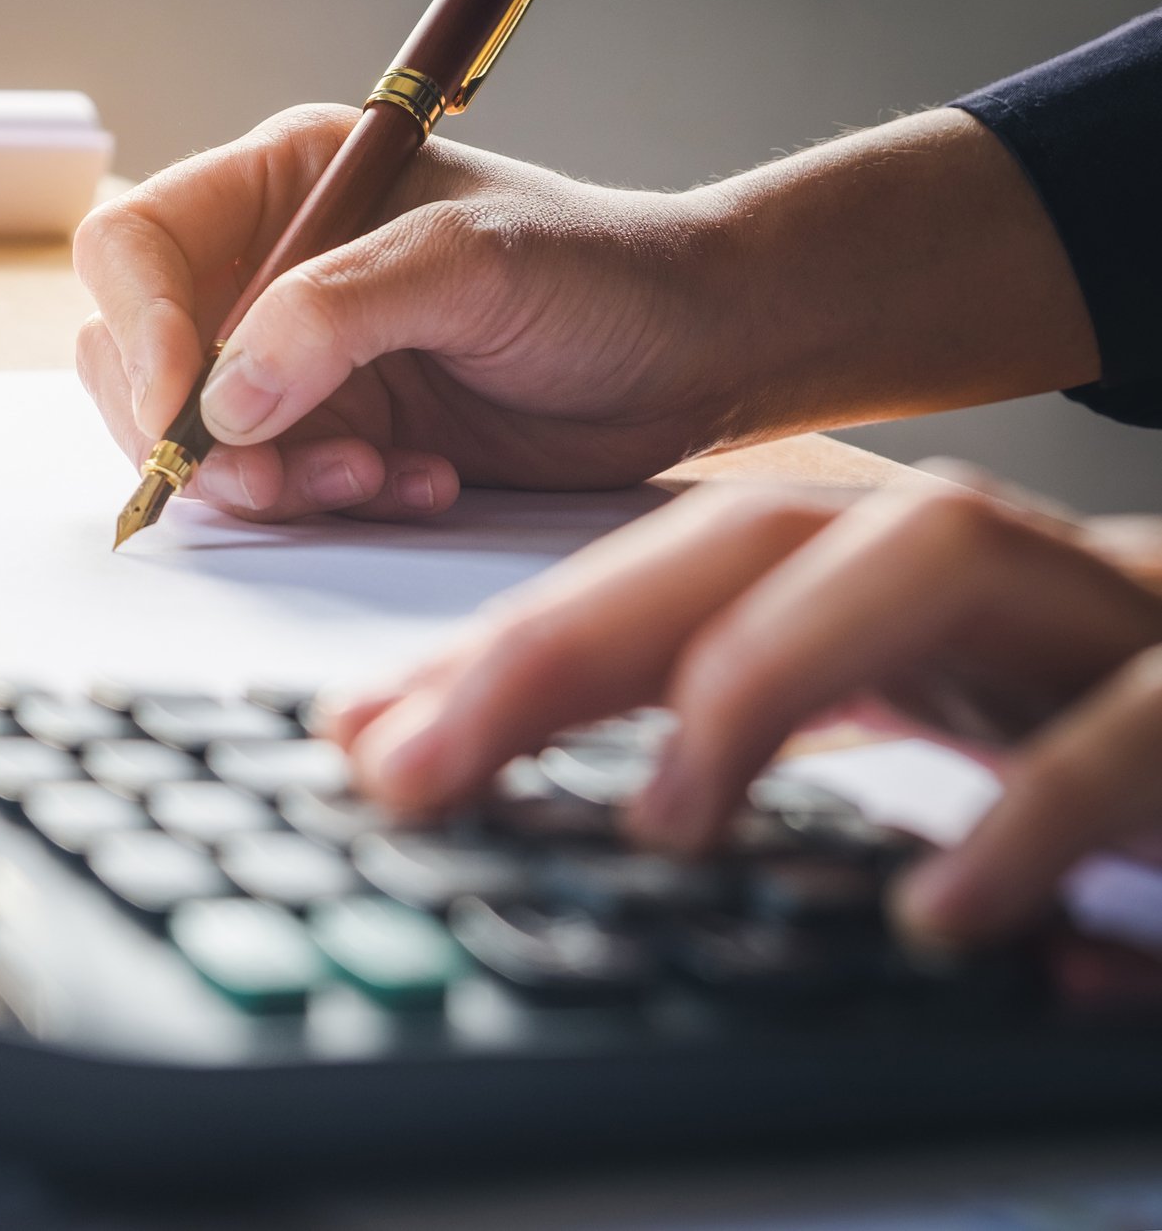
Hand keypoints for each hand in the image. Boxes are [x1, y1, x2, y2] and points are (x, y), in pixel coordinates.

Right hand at [73, 104, 1095, 521]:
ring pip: (196, 440)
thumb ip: (339, 314)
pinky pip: (273, 490)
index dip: (140, 330)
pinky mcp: (331, 434)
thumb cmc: (603, 274)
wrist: (697, 355)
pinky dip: (327, 504)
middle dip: (193, 433)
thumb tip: (222, 401)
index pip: (135, 249)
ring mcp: (295, 360)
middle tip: (277, 481)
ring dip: (269, 480)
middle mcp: (270, 270)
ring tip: (375, 476)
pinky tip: (418, 482)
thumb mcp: (474, 265)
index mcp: (285, 186)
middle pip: (135, 357)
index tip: (189, 410)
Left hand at [322, 478, 1161, 950]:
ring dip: (772, 675)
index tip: (368, 737)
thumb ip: (719, 742)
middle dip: (567, 640)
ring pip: (928, 563)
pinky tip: (936, 910)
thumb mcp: (881, 726)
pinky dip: (1029, 812)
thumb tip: (521, 786)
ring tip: (667, 816)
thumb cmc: (1077, 719)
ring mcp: (1093, 611)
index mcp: (863, 578)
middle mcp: (962, 566)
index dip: (504, 647)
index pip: (655, 578)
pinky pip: (1124, 729)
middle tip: (425, 762)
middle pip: (743, 543)